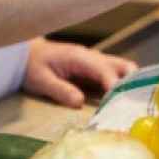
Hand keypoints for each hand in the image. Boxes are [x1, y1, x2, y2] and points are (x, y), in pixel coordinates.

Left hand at [22, 37, 136, 106]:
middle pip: (123, 65)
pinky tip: (118, 102)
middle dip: (132, 83)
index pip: (105, 71)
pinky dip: (120, 87)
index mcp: (80, 58)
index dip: (115, 86)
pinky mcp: (94, 68)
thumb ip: (60, 90)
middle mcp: (93, 57)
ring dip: (128, 84)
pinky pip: (113, 75)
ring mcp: (95, 61)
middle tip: (132, 104)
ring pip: (122, 69)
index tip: (120, 103)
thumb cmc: (32, 66)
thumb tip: (79, 102)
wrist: (27, 54)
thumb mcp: (41, 81)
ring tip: (128, 105)